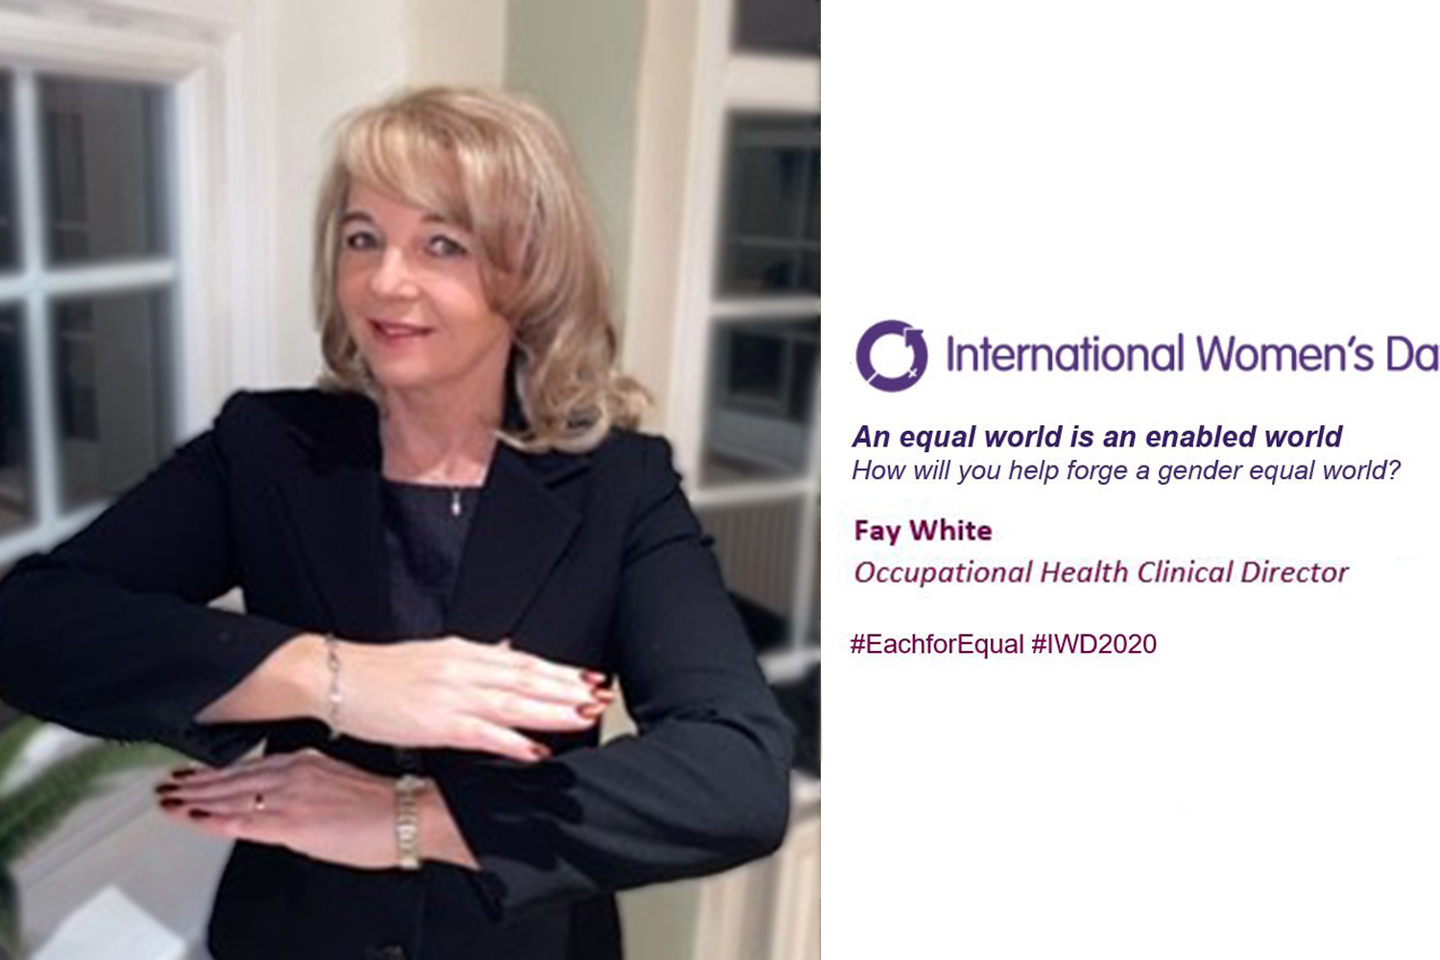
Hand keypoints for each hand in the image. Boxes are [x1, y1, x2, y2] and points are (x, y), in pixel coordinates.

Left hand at [157, 750, 408, 869]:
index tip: (195, 773)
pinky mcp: (291, 823)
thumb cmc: (384, 806)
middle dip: (196, 783)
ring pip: (230, 796)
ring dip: (196, 799)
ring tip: (171, 802)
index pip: (250, 766)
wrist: (407, 815)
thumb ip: (308, 788)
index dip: (217, 772)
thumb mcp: (339, 782)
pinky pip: (242, 821)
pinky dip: (214, 819)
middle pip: (233, 778)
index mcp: (306, 760)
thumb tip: (288, 804)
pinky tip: (194, 819)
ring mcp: (289, 796)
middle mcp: (294, 772)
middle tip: (169, 786)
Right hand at [332, 636, 612, 760]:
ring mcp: (451, 694)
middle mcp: (464, 669)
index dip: (562, 671)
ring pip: (513, 703)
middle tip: (604, 697)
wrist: (332, 677)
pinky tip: (535, 749)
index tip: (591, 678)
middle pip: (528, 680)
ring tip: (584, 717)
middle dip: (569, 689)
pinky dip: (511, 741)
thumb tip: (510, 651)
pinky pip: (481, 733)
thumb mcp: (435, 656)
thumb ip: (476, 658)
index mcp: (465, 653)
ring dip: (552, 711)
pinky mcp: (434, 721)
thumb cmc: (380, 673)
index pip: (525, 662)